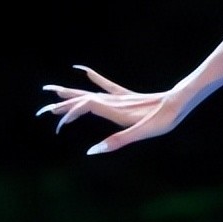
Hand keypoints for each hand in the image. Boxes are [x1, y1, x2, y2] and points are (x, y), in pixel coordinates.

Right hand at [37, 65, 184, 154]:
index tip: (56, 126)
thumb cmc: (164, 118)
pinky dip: (93, 78)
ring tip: (52, 92)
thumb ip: (117, 141)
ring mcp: (119, 97)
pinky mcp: (127, 96)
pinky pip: (106, 86)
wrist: (181, 100)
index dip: (67, 114)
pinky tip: (84, 70)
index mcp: (113, 109)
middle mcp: (113, 101)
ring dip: (70, 94)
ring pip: (88, 93)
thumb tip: (92, 151)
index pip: (83, 107)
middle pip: (81, 99)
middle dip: (60, 105)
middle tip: (41, 110)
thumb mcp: (142, 133)